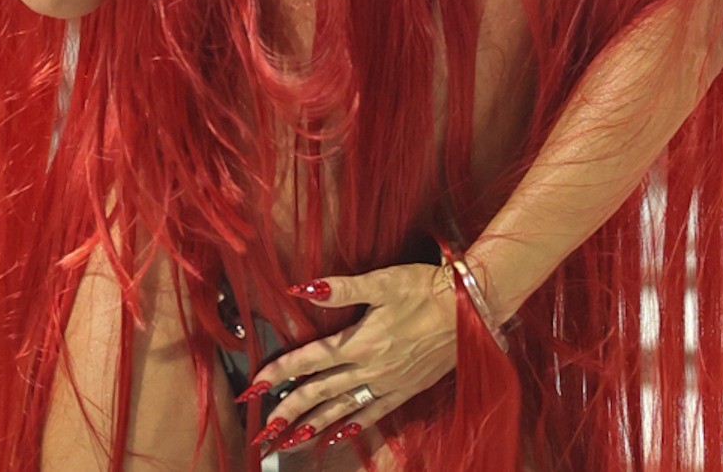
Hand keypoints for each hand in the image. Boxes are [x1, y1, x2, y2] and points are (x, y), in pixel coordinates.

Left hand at [244, 264, 458, 454]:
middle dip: (288, 411)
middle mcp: (370, 368)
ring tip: (290, 441)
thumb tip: (302, 288)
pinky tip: (339, 436)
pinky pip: (374, 413)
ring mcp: (388, 382)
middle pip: (320, 393)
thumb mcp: (382, 282)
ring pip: (342, 409)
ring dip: (313, 426)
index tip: (254, 386)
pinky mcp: (406, 389)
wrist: (468, 308)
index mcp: (359, 342)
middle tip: (263, 430)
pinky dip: (354, 426)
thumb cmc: (425, 289)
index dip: (279, 372)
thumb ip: (343, 288)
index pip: (309, 360)